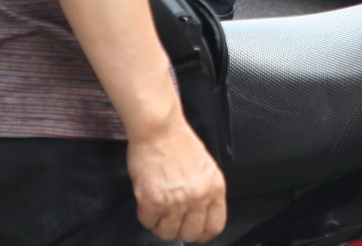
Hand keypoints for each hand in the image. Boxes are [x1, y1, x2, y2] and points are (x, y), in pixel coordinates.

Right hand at [128, 114, 226, 241]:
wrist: (159, 128)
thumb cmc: (178, 141)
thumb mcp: (205, 166)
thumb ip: (205, 190)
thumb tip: (200, 211)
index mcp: (215, 187)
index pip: (215, 226)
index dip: (203, 233)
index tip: (195, 231)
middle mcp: (198, 196)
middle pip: (191, 233)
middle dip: (179, 229)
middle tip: (172, 219)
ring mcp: (177, 201)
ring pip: (168, 233)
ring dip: (161, 224)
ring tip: (158, 210)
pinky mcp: (154, 201)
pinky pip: (149, 222)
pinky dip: (146, 216)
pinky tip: (147, 202)